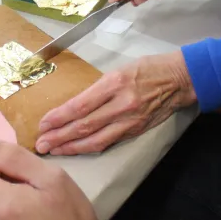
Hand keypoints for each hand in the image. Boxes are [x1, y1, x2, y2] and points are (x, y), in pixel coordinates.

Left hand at [36, 51, 196, 155]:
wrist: (181, 79)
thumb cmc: (148, 68)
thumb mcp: (119, 69)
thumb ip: (98, 89)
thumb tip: (73, 106)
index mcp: (114, 83)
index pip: (80, 105)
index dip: (59, 117)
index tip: (43, 124)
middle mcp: (121, 104)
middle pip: (84, 125)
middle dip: (59, 137)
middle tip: (40, 145)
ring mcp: (130, 120)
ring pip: (95, 139)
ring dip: (71, 147)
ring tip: (52, 151)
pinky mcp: (136, 130)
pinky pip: (109, 142)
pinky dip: (90, 147)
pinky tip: (77, 150)